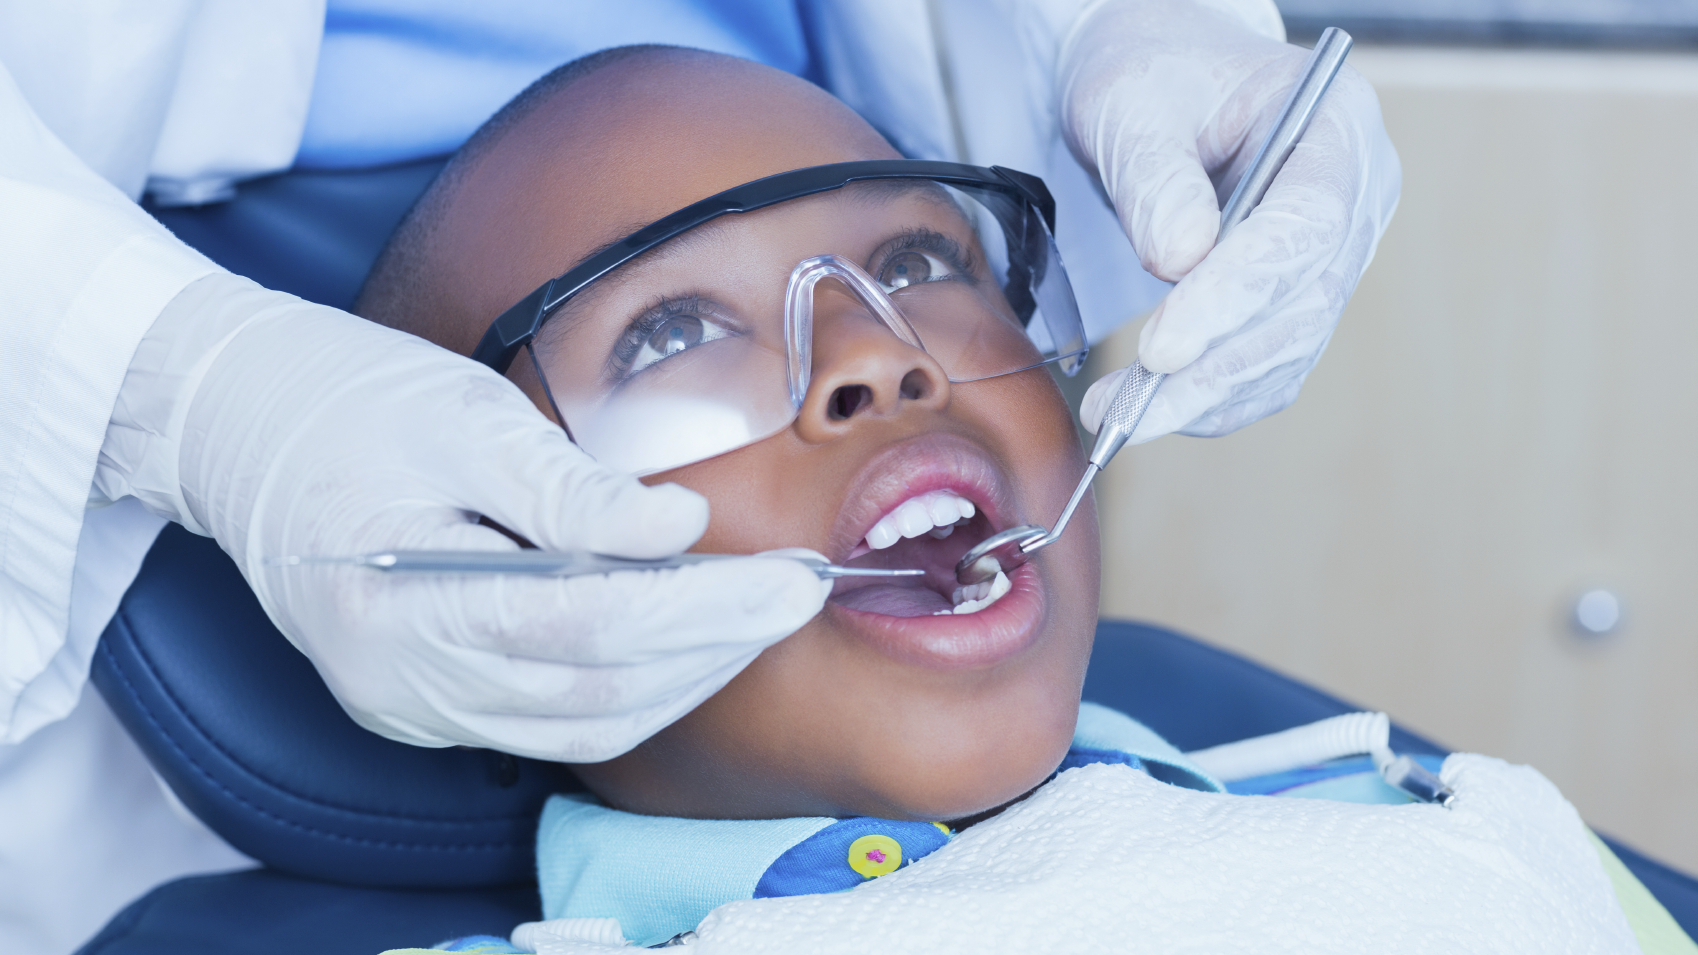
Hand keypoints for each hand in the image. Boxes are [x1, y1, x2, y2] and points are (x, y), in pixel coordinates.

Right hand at [136, 274, 828, 761]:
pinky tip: (681, 640)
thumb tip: (682, 534)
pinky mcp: (422, 701)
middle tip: (797, 595)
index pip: (592, 632)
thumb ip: (574, 491)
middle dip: (715, 651)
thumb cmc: (346, 399)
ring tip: (754, 616)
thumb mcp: (464, 416)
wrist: (233, 423)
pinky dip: (629, 688)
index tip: (795, 581)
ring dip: (684, 679)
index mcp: (401, 602)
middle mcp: (401, 681)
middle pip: (597, 695)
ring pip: (583, 726)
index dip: (707, 614)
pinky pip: (550, 722)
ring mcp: (409, 703)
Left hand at [1060, 0, 1399, 439]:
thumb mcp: (1132, 102)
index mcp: (1337, 123)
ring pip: (1287, 348)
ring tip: (1119, 416)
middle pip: (1303, 302)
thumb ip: (1154, 175)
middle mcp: (1357, 194)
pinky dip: (1213, 398)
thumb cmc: (1154, 76)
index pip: (1305, 225)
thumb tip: (1178, 259)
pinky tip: (1150, 410)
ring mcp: (1338, 252)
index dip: (1236, 294)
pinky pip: (1270, 364)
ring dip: (1204, 396)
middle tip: (1127, 412)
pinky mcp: (1302, 296)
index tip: (1162, 348)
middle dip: (1212, 368)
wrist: (1161, 85)